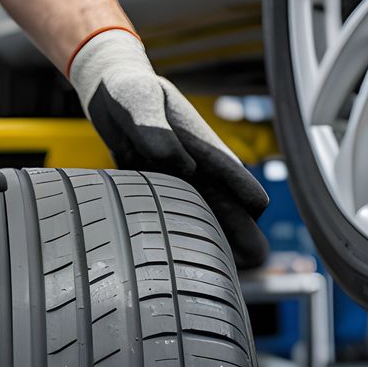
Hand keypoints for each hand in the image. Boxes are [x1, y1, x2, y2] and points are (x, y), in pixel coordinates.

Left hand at [69, 29, 269, 267]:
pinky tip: (178, 263)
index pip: (238, 180)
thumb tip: (181, 165)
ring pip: (205, 219)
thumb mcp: (136, 98)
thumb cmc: (127, 90)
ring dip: (212, 242)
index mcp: (203, 147)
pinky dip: (180, 238)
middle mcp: (197, 169)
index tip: (255, 230)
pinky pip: (175, 219)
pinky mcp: (158, 191)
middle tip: (253, 266)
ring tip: (223, 277)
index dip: (250, 203)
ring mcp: (179, 182)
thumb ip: (153, 127)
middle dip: (243, 236)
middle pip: (230, 209)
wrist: (111, 92)